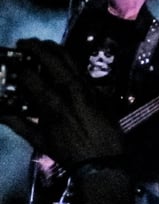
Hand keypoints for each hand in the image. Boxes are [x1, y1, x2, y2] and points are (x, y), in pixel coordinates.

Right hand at [0, 38, 124, 168]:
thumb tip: (1, 114)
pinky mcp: (98, 92)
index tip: (10, 62)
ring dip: (54, 49)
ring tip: (42, 44)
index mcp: (54, 105)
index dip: (18, 67)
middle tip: (23, 42)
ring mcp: (87, 89)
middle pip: (53, 60)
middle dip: (36, 47)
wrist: (104, 160)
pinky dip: (70, 61)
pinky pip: (82, 70)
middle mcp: (71, 92)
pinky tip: (62, 58)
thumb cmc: (70, 153)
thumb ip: (19, 124)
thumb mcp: (41, 142)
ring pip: (71, 61)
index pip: (32, 77)